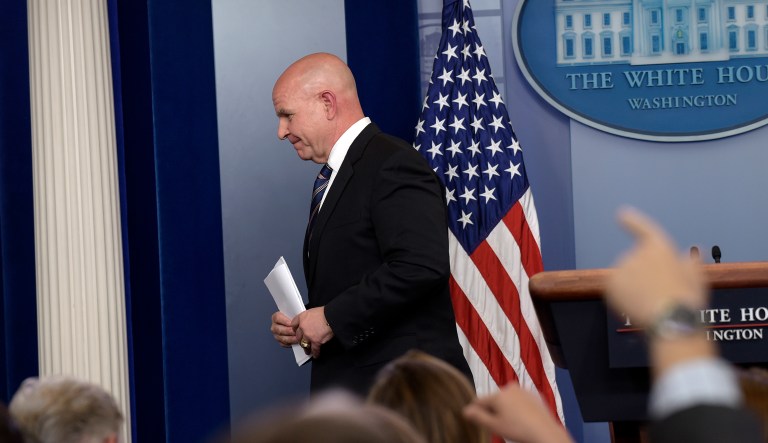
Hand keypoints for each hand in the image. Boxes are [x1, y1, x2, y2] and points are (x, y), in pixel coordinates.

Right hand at [271, 311, 296, 347]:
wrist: (298, 324)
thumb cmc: (296, 318)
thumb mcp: (295, 313)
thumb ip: (295, 315)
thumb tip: (298, 317)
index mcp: (276, 317)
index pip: (277, 318)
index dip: (284, 321)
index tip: (292, 323)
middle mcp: (274, 326)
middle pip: (279, 329)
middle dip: (289, 331)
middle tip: (297, 331)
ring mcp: (276, 335)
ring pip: (282, 338)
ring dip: (291, 338)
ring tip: (299, 337)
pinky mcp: (280, 341)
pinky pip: (284, 344)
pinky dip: (290, 343)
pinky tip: (296, 341)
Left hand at [292, 307, 333, 358]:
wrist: (332, 316)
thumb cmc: (325, 312)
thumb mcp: (313, 311)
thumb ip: (308, 317)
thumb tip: (310, 322)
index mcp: (302, 318)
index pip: (293, 324)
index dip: (295, 329)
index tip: (297, 331)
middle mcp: (303, 327)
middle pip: (298, 336)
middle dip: (300, 340)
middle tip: (302, 342)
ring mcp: (308, 335)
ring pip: (304, 344)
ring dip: (306, 348)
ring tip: (307, 351)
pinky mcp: (316, 341)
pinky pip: (314, 349)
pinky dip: (315, 353)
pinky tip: (316, 355)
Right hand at [463, 384, 571, 442]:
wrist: (545, 431)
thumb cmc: (517, 429)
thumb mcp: (495, 426)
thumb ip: (478, 416)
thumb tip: (465, 410)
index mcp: (498, 394)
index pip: (479, 401)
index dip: (476, 411)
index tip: (479, 421)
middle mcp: (509, 387)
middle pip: (494, 399)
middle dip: (494, 410)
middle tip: (500, 424)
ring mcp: (523, 390)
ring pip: (508, 399)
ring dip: (506, 408)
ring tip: (513, 422)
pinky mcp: (535, 395)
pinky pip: (521, 400)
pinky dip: (519, 407)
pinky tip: (524, 419)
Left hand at [606, 207, 706, 326]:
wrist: (670, 320)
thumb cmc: (688, 299)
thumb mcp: (696, 278)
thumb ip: (691, 262)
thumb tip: (695, 250)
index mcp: (659, 247)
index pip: (642, 229)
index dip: (632, 222)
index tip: (621, 214)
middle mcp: (637, 252)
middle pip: (636, 263)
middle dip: (643, 276)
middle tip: (659, 295)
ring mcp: (622, 267)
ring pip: (625, 277)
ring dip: (633, 287)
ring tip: (650, 303)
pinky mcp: (610, 283)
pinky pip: (614, 290)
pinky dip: (621, 297)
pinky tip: (636, 306)